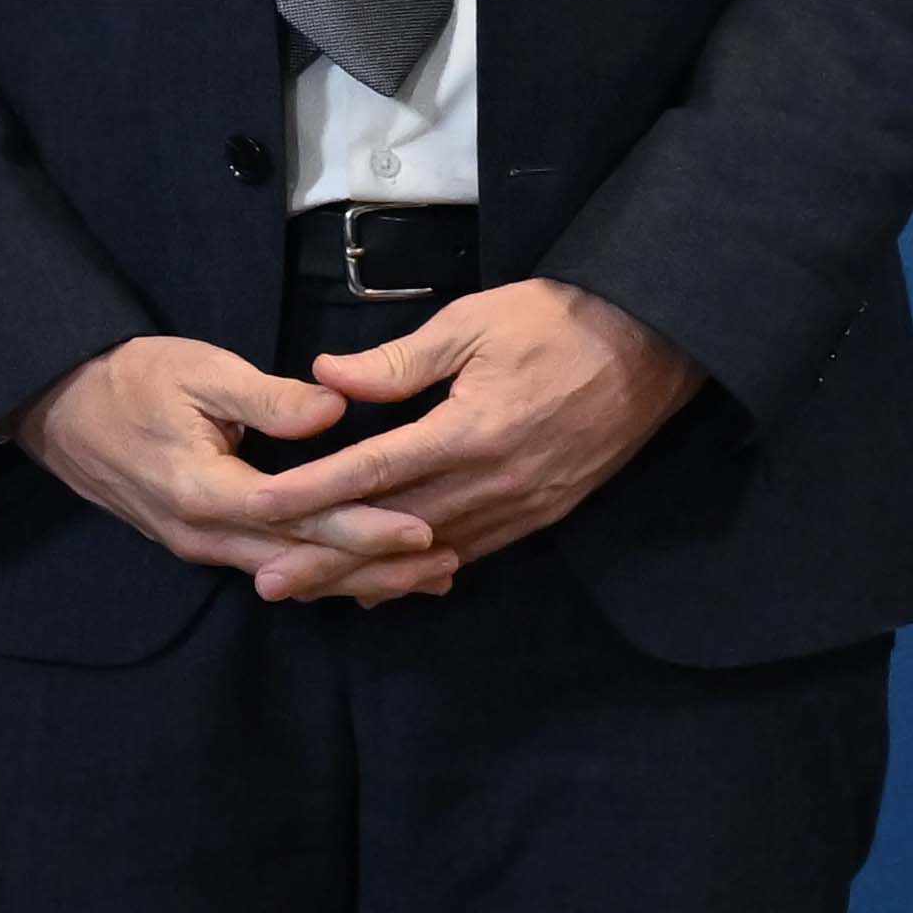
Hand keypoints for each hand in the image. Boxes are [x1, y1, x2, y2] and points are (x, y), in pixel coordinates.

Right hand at [13, 335, 453, 606]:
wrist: (56, 408)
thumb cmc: (128, 378)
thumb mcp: (197, 371)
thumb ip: (266, 397)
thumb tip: (333, 410)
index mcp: (206, 491)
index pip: (301, 518)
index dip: (365, 526)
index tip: (424, 527)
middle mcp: (206, 535)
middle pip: (305, 562)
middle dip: (379, 567)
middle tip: (448, 566)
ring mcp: (200, 546)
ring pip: (292, 574)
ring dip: (359, 578)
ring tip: (425, 576)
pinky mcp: (200, 543)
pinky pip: (272, 566)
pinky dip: (322, 572)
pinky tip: (362, 572)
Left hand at [238, 279, 705, 569]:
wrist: (653, 346)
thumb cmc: (555, 320)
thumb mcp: (470, 323)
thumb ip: (398, 362)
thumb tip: (326, 377)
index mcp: (473, 429)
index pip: (375, 469)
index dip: (313, 491)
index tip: (259, 507)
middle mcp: (497, 479)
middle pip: (396, 527)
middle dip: (329, 557)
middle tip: (267, 581)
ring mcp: (525, 503)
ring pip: (433, 551)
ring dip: (371, 575)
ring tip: (313, 593)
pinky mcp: (545, 513)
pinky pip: (475, 551)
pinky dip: (425, 572)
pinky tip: (385, 585)